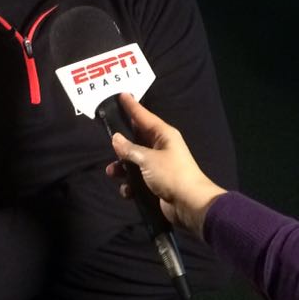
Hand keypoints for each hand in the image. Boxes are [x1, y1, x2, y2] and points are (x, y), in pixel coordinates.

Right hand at [106, 94, 226, 238]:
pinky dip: (130, 185)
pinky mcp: (156, 183)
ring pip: (133, 161)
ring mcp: (158, 166)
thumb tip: (116, 138)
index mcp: (164, 135)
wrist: (189, 204)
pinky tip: (128, 191)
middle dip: (122, 144)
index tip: (122, 94)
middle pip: (136, 139)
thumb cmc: (171, 175)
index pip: (144, 117)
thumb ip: (129, 149)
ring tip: (112, 172)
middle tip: (108, 142)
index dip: (132, 106)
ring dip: (122, 167)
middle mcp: (161, 147)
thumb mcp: (147, 159)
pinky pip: (137, 179)